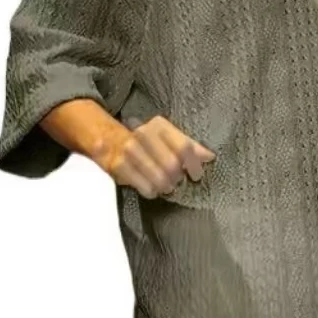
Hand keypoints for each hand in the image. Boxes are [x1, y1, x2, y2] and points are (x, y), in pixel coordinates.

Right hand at [93, 115, 215, 198]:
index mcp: (159, 126)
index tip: (196, 175)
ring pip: (160, 179)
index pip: (184, 147)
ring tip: (165, 186)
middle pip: (172, 166)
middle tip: (177, 182)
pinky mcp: (119, 166)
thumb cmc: (146, 143)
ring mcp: (130, 150)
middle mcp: (144, 134)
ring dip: (166, 187)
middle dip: (177, 178)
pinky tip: (152, 188)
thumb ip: (189, 146)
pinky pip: (146, 188)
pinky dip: (152, 191)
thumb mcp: (166, 138)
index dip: (194, 165)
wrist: (108, 140)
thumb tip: (209, 157)